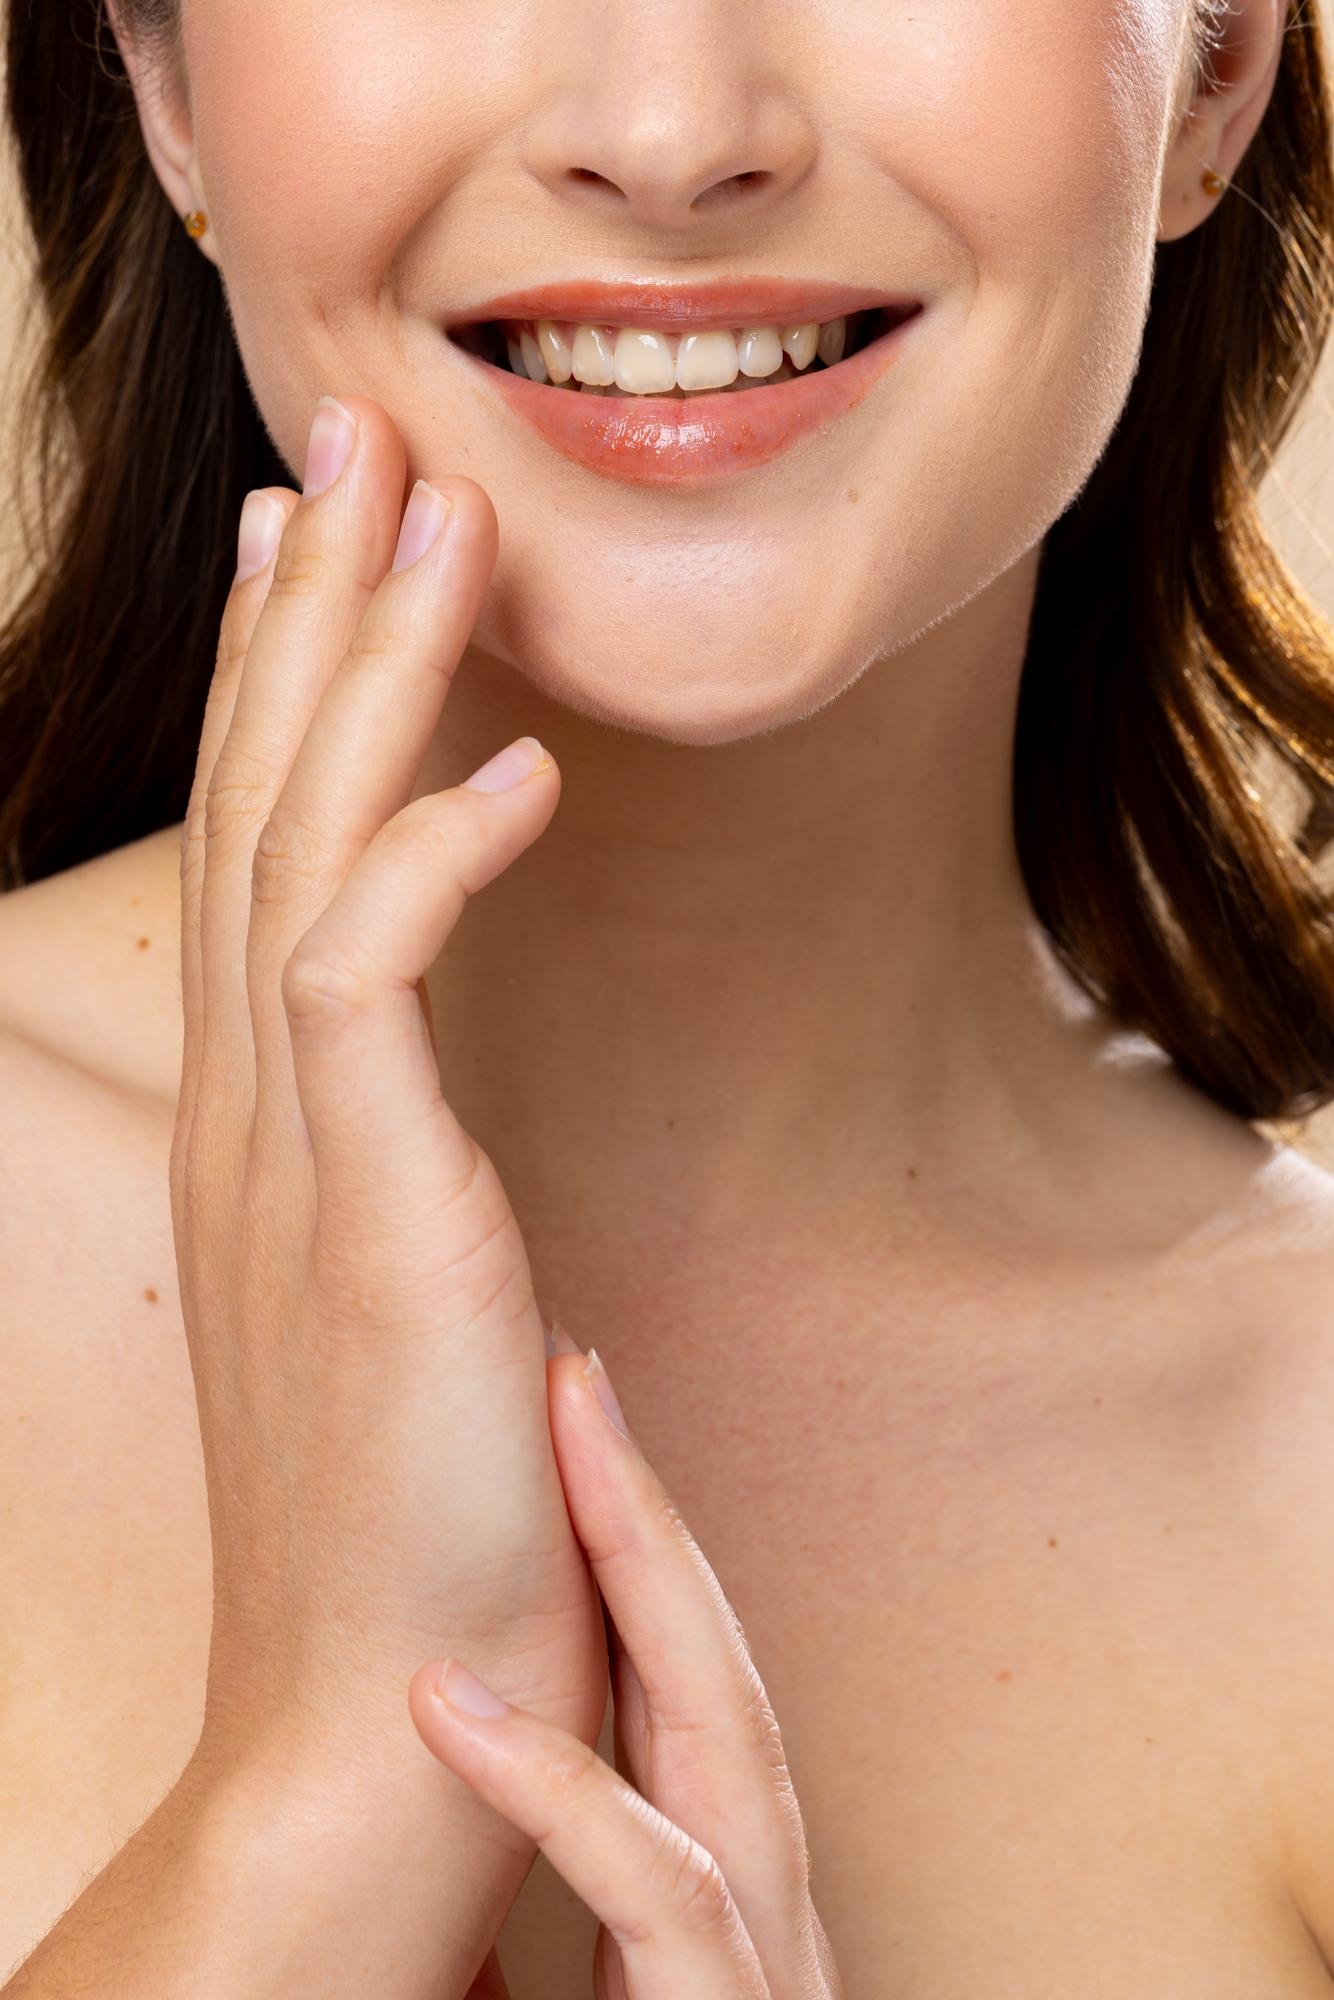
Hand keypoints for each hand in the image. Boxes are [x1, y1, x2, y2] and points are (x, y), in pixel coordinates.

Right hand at [173, 394, 602, 1784]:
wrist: (373, 1707)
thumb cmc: (412, 1508)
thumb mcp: (398, 1292)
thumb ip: (401, 1174)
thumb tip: (437, 1110)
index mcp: (269, 1116)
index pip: (262, 845)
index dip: (284, 685)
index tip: (316, 554)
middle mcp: (254, 1105)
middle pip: (265, 798)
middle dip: (312, 608)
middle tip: (352, 441)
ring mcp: (294, 1152)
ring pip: (303, 841)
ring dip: (364, 667)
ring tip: (423, 506)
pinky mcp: (367, 1207)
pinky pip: (370, 976)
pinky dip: (439, 853)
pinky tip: (524, 767)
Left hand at [409, 1328, 844, 1999]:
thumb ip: (556, 1923)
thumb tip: (445, 1833)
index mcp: (734, 1885)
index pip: (686, 1683)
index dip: (634, 1542)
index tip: (565, 1426)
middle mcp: (768, 1898)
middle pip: (714, 1663)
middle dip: (645, 1508)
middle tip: (571, 1368)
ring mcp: (765, 1957)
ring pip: (723, 1731)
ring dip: (638, 1573)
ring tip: (555, 1444)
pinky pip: (660, 1886)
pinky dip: (558, 1786)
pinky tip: (449, 1701)